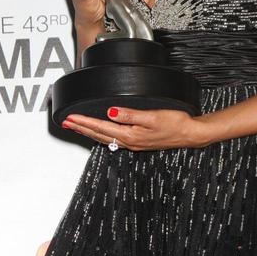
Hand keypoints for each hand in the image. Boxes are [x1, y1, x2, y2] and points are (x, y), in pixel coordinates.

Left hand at [61, 105, 210, 149]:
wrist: (190, 133)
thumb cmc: (176, 124)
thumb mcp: (153, 116)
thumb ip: (130, 115)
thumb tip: (111, 112)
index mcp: (130, 135)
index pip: (101, 127)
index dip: (84, 122)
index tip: (70, 118)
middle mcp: (129, 141)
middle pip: (98, 134)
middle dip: (81, 128)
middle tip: (66, 123)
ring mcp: (133, 143)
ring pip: (104, 137)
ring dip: (89, 131)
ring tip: (77, 126)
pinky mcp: (138, 141)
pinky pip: (114, 138)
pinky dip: (102, 133)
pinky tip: (101, 131)